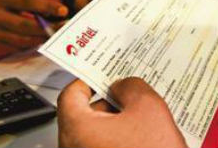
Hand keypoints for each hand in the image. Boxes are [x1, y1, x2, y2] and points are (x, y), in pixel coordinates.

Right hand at [0, 0, 67, 51]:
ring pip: (22, 40)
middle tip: (64, 27)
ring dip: (42, 38)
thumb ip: (29, 3)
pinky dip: (31, 44)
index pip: (26, 2)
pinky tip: (41, 40)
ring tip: (57, 34)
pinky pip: (17, 48)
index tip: (63, 10)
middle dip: (48, 27)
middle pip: (25, 25)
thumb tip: (56, 13)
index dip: (46, 7)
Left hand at [57, 78, 186, 147]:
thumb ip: (130, 86)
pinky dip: (117, 143)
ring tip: (141, 123)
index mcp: (77, 131)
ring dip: (115, 125)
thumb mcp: (148, 107)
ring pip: (93, 136)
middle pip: (82, 117)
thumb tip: (122, 87)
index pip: (70, 95)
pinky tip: (140, 141)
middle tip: (129, 97)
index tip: (101, 76)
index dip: (88, 80)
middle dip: (108, 104)